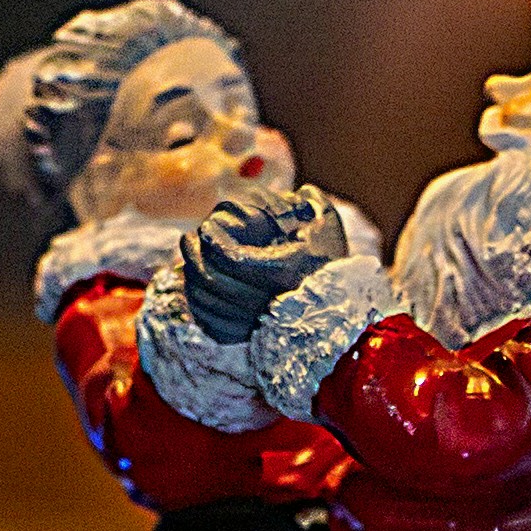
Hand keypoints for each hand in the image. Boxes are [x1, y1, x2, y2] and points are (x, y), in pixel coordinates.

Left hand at [173, 186, 349, 346]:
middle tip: (190, 239)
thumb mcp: (327, 225)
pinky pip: (210, 323)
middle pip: (213, 279)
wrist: (340, 310)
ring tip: (190, 257)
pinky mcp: (247, 338)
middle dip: (195, 255)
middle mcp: (268, 301)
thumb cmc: (332, 262)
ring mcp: (255, 323)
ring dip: (191, 276)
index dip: (213, 241)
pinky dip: (197, 303)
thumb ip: (309, 202)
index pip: (233, 257)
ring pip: (207, 301)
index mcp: (283, 271)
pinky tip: (195, 285)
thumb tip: (294, 191)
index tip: (206, 228)